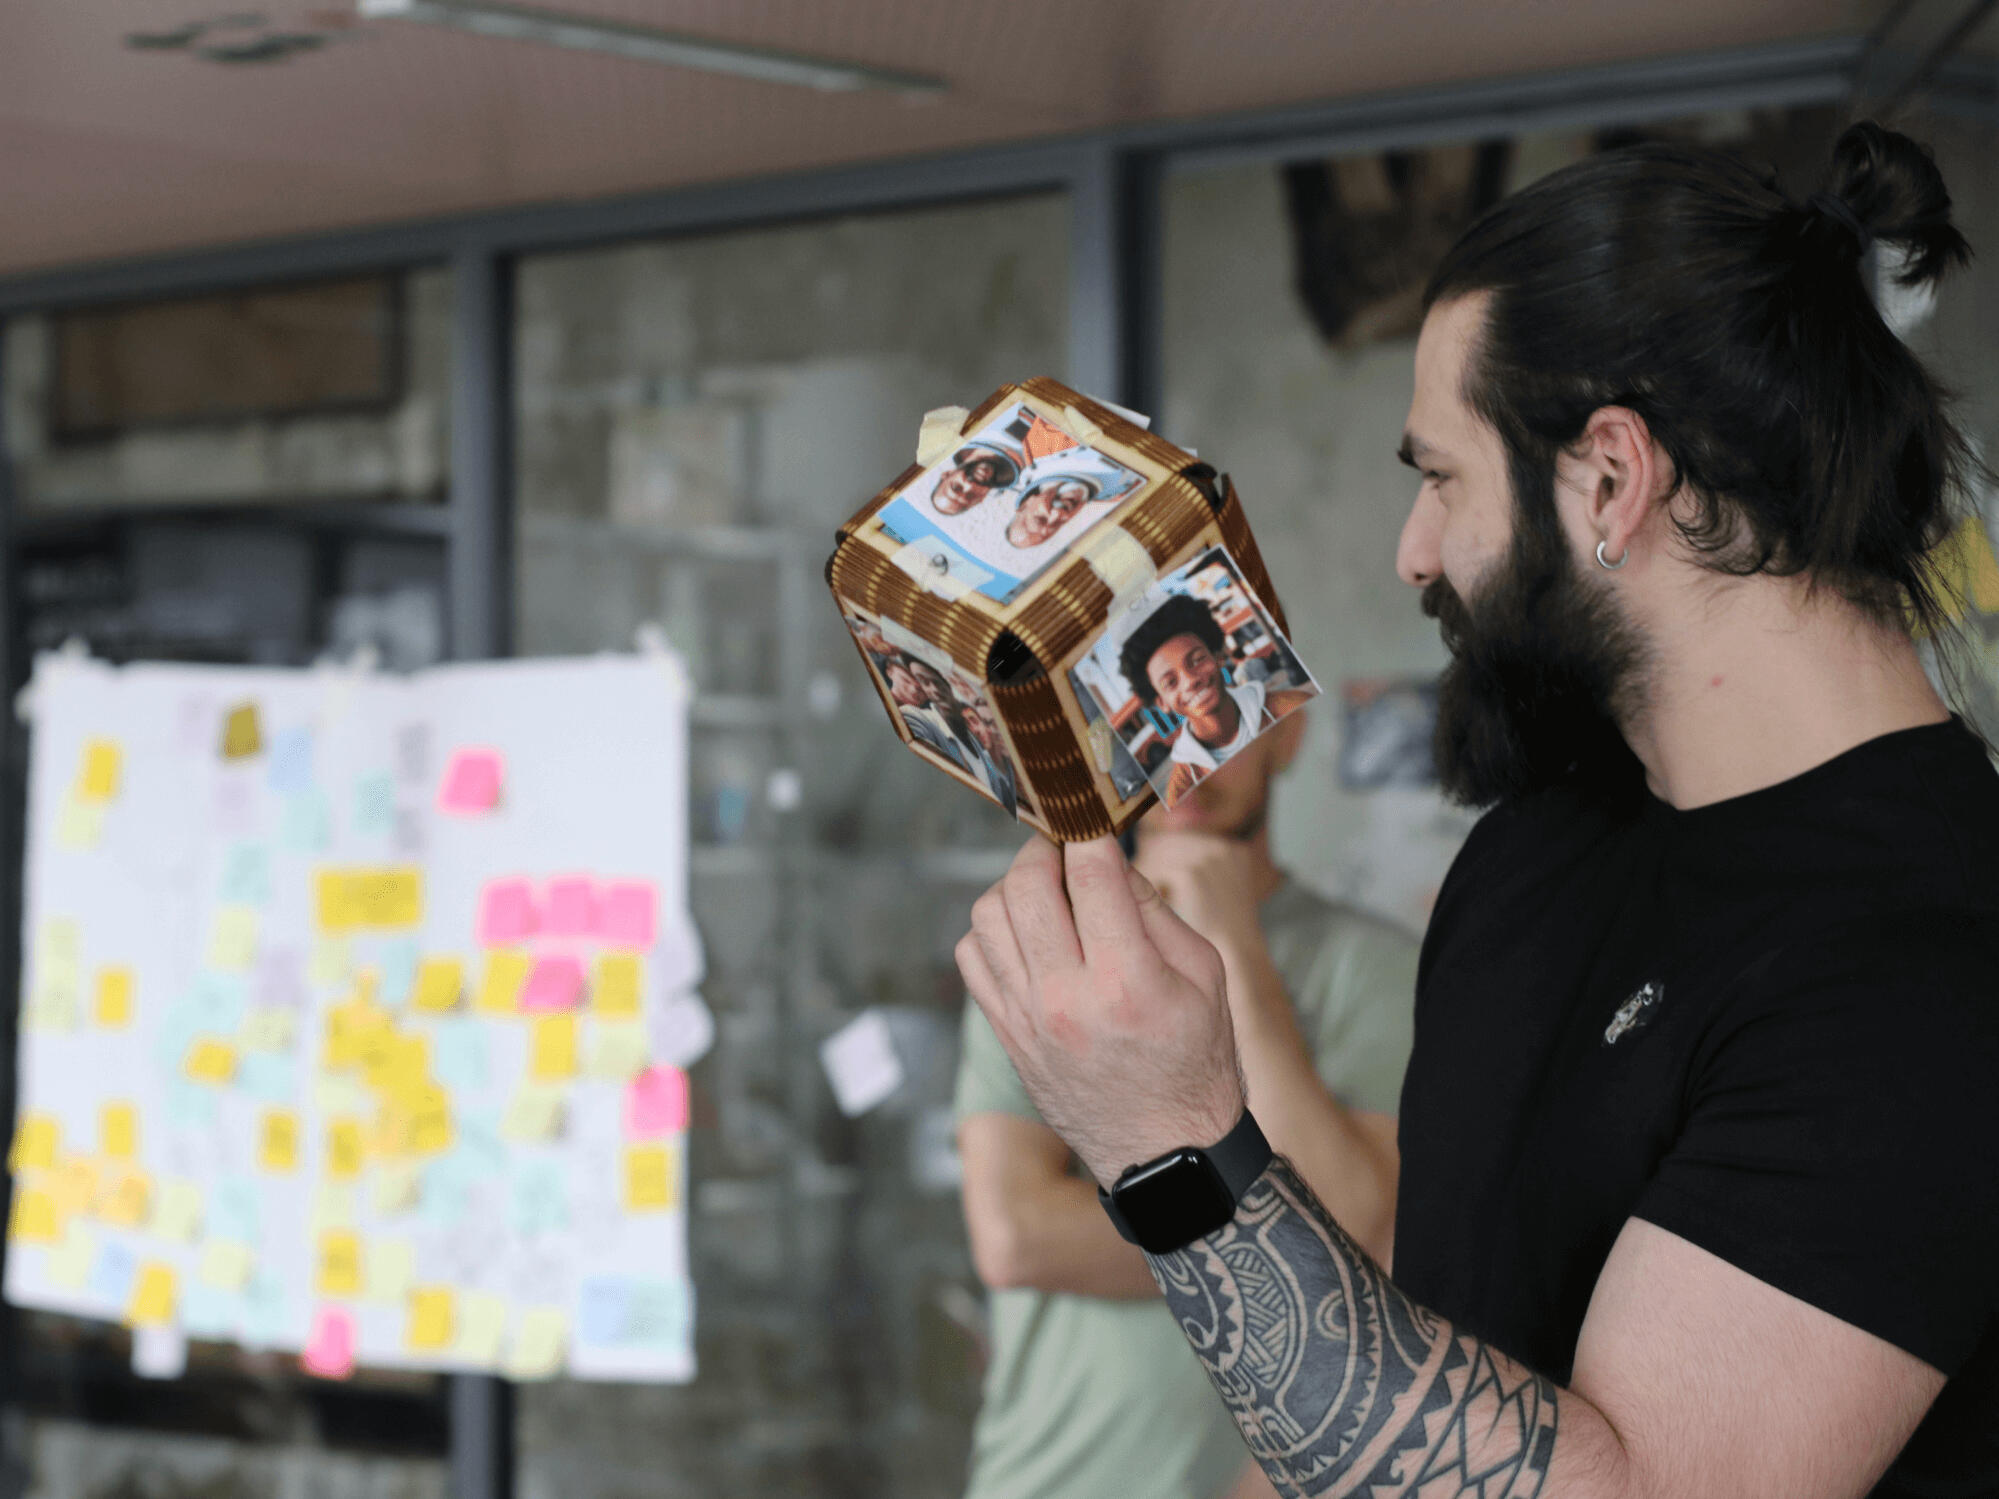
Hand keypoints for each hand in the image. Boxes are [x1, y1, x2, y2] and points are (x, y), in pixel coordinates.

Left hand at [956, 837, 1245, 1185]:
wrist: (1165, 1150)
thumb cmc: (1196, 1060)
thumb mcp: (1207, 976)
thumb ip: (1155, 911)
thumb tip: (1109, 861)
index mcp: (1127, 981)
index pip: (1090, 875)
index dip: (1089, 832)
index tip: (1092, 819)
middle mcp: (1066, 999)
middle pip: (1026, 887)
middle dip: (1043, 850)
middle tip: (1062, 846)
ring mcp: (1028, 1019)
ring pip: (988, 917)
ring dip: (1013, 887)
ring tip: (1043, 888)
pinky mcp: (1007, 1035)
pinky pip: (972, 959)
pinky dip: (990, 931)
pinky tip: (1023, 932)